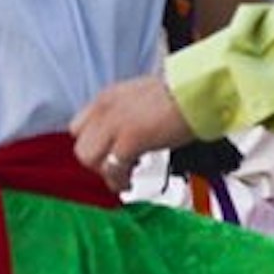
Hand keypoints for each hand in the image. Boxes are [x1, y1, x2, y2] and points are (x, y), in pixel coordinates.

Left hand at [72, 76, 196, 180]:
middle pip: (80, 146)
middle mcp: (105, 109)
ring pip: (89, 159)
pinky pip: (111, 168)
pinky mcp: (129, 140)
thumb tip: (128, 134)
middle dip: (96, 162)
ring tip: (123, 177)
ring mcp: (114, 124)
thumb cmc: (181, 95)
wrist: (196, 92)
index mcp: (107, 97)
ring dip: (105, 172)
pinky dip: (118, 180)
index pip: (78, 127)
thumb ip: (127, 114)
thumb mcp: (141, 98)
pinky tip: (129, 182)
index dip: (91, 144)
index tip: (104, 154)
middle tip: (114, 168)